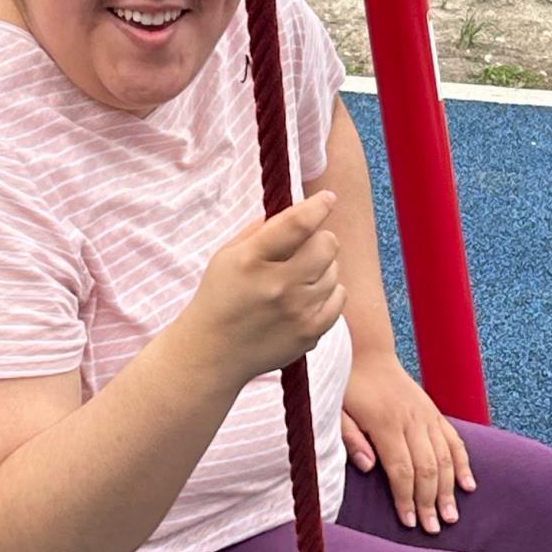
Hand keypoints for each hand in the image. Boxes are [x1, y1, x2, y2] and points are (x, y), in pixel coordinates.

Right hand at [190, 192, 346, 386]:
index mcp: (251, 261)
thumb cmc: (220, 297)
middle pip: (326, 245)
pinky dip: (328, 292)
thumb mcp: (226, 256)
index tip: (327, 198)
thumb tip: (298, 209)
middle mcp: (277, 286)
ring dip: (321, 267)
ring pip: (334, 270)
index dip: (318, 206)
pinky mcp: (310, 333)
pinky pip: (339, 298)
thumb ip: (261, 230)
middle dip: (319, 239)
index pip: (297, 224)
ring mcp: (297, 312)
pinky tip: (307, 296)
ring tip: (298, 278)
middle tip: (305, 248)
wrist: (212, 353)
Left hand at [341, 353, 475, 534]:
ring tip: (451, 517)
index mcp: (385, 423)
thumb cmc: (346, 384)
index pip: (401, 469)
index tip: (409, 522)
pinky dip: (463, 464)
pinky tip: (468, 486)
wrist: (365, 351)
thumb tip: (368, 468)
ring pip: (445, 458)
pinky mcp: (434, 412)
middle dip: (431, 502)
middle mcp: (412, 420)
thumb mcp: (335, 410)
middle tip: (432, 529)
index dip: (406, 498)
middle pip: (427, 468)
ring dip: (449, 490)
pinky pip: (455, 441)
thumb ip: (350, 438)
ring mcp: (427, 416)